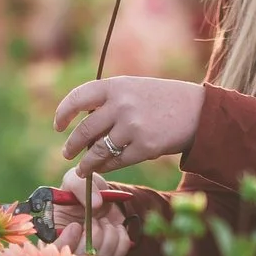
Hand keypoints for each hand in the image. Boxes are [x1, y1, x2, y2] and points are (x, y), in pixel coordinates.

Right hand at [51, 184, 131, 255]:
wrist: (99, 198)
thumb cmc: (80, 191)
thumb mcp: (74, 180)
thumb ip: (78, 186)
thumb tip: (96, 204)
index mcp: (54, 234)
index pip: (55, 251)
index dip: (66, 242)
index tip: (75, 225)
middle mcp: (71, 252)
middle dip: (93, 235)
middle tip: (95, 219)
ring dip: (108, 234)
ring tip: (103, 220)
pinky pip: (118, 255)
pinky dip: (120, 238)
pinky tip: (114, 227)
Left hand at [54, 75, 202, 174]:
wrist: (198, 111)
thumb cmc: (162, 100)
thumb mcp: (133, 89)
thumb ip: (108, 102)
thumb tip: (82, 128)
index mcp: (116, 86)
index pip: (78, 98)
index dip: (63, 114)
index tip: (58, 126)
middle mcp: (121, 105)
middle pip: (85, 130)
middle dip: (72, 145)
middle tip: (66, 153)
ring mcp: (132, 127)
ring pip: (97, 151)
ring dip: (86, 163)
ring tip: (81, 168)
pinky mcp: (144, 147)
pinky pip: (116, 162)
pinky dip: (105, 167)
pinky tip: (102, 169)